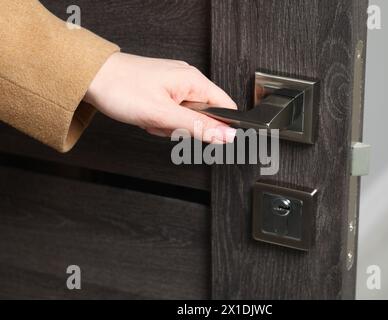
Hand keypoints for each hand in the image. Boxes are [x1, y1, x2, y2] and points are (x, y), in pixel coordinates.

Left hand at [84, 52, 236, 142]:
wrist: (90, 77)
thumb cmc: (121, 89)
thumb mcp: (164, 115)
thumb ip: (199, 126)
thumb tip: (227, 135)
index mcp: (194, 81)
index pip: (226, 108)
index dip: (220, 127)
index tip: (203, 138)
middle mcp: (187, 80)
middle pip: (204, 116)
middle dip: (185, 128)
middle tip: (164, 124)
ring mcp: (174, 84)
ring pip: (186, 117)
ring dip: (170, 125)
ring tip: (152, 118)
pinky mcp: (162, 90)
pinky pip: (172, 112)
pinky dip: (160, 119)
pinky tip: (147, 116)